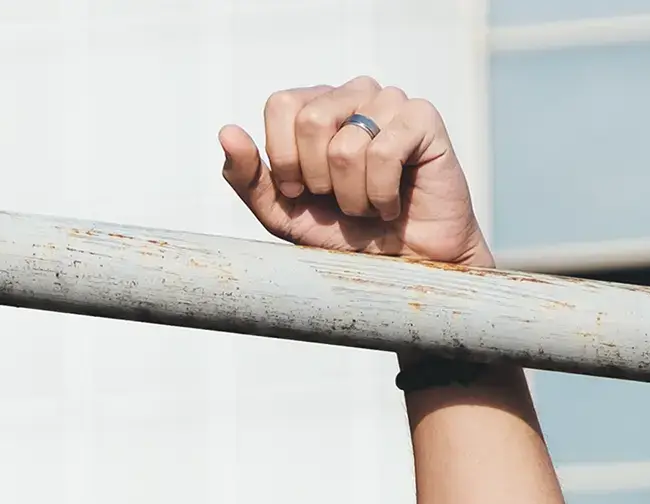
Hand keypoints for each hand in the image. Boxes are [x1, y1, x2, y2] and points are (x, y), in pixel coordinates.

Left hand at [220, 79, 490, 267]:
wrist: (399, 264)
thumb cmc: (343, 234)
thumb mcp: (283, 213)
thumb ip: (250, 177)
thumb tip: (226, 131)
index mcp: (316, 107)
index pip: (280, 104)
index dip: (285, 159)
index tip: (301, 190)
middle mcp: (353, 94)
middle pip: (311, 120)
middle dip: (318, 179)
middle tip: (338, 200)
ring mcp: (390, 101)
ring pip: (347, 144)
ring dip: (352, 196)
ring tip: (367, 205)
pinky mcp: (423, 118)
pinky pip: (386, 152)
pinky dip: (382, 195)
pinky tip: (391, 204)